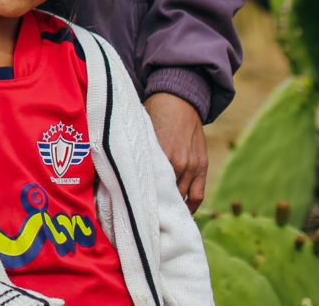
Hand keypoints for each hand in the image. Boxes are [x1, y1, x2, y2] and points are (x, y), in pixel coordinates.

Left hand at [143, 92, 206, 210]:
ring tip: (160, 218)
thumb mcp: (141, 133)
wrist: (179, 100)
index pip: (148, 188)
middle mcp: (177, 164)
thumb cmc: (153, 114)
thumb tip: (116, 172)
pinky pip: (197, 195)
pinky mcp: (202, 167)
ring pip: (181, 199)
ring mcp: (191, 166)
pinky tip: (181, 213)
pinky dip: (190, 207)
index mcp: (158, 155)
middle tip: (144, 219)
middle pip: (164, 196)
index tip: (132, 213)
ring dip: (172, 208)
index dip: (141, 202)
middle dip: (155, 207)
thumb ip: (136, 154)